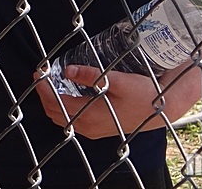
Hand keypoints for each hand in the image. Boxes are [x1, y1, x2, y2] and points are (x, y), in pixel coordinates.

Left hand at [33, 65, 169, 139]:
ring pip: (62, 118)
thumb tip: (68, 70)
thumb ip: (92, 75)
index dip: (43, 88)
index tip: (38, 73)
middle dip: (44, 94)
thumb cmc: (143, 93)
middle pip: (55, 113)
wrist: (163, 110)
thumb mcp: (118, 80)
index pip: (56, 104)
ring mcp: (93, 130)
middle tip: (40, 75)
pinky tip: (65, 94)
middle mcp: (89, 127)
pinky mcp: (98, 129)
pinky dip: (63, 107)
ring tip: (49, 82)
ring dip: (52, 101)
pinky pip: (72, 121)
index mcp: (92, 116)